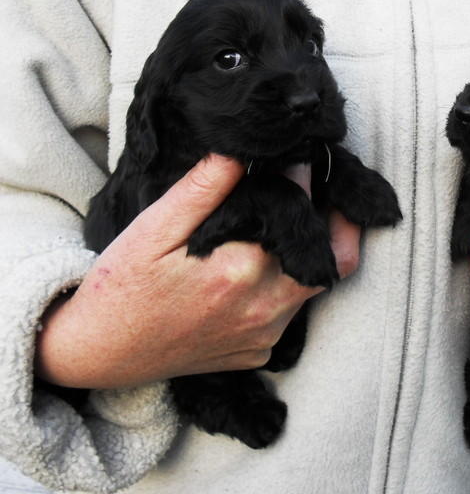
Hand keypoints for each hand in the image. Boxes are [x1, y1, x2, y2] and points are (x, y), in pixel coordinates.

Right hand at [35, 154, 360, 389]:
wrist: (101, 352)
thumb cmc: (123, 286)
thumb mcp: (155, 229)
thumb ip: (202, 189)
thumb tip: (239, 151)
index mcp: (241, 270)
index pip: (297, 213)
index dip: (302, 180)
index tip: (300, 159)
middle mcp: (264, 307)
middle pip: (331, 256)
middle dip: (334, 220)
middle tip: (323, 191)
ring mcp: (265, 334)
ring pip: (316, 286)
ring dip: (313, 253)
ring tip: (299, 222)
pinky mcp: (259, 351)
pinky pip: (291, 313)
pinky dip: (291, 285)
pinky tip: (270, 264)